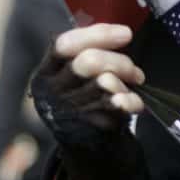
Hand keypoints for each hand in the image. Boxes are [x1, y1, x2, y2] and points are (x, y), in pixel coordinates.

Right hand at [30, 23, 145, 179]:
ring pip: (106, 82)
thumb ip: (85, 52)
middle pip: (88, 62)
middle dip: (119, 61)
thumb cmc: (81, 98)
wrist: (83, 145)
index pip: (65, 45)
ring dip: (126, 81)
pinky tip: (133, 101)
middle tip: (134, 69)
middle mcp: (53, 93)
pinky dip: (131, 100)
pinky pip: (117, 105)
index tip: (125, 33)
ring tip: (133, 83)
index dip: (98, 35)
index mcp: (45, 74)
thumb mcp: (70, 76)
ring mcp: (70, 112)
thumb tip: (118, 33)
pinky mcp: (89, 128)